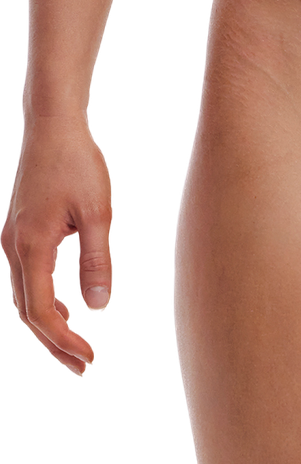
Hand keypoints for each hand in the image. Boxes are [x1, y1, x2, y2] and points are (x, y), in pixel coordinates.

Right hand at [2, 112, 113, 375]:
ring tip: (75, 345)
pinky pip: (26, 277)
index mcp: (31, 247)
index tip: (87, 359)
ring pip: (24, 295)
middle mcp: (14, 247)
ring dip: (48, 323)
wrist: (52, 124)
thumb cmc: (77, 162)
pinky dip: (43, 299)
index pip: (41, 311)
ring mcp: (12, 238)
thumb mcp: (95, 211)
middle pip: (28, 310)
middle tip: (82, 367)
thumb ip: (96, 260)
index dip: (62, 340)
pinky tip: (66, 305)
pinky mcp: (19, 229)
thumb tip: (98, 309)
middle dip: (54, 341)